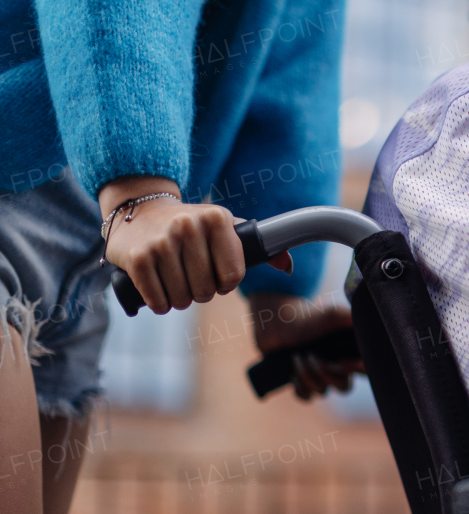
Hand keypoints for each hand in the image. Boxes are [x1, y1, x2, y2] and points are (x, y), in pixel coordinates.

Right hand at [99, 175, 291, 313]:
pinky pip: (158, 301)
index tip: (216, 273)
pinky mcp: (136, 258)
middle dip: (201, 291)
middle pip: (208, 291)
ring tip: (173, 277)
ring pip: (183, 299)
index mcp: (217, 218)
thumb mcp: (225, 228)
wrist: (140, 210)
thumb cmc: (192, 226)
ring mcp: (161, 242)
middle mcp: (189, 226)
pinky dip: (160, 303)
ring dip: (180, 298)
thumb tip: (287, 267)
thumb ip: (258, 248)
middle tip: (190, 275)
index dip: (225, 282)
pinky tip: (157, 286)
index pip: (234, 276)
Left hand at [248, 293, 363, 400]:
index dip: (358, 371)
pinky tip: (293, 372)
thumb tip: (376, 325)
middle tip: (313, 356)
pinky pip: (306, 397)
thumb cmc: (310, 317)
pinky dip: (299, 386)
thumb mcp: (335, 315)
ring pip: (322, 391)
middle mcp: (339, 369)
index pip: (367, 372)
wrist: (279, 321)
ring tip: (297, 356)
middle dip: (326, 374)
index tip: (343, 361)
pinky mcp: (303, 383)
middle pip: (344, 388)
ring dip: (307, 374)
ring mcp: (320, 378)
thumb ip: (356, 320)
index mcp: (351, 355)